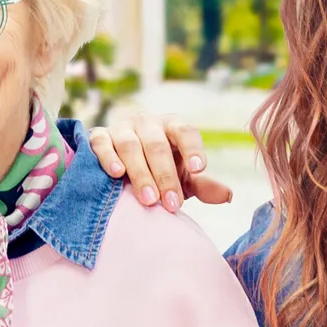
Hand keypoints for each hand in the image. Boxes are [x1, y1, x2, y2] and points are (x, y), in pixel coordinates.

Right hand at [89, 113, 232, 209]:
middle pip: (157, 144)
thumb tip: (227, 195)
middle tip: (172, 204)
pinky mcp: (99, 136)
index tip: (199, 169)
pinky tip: (116, 173)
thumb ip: (202, 185)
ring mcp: (122, 128)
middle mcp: (148, 123)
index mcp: (173, 127)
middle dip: (165, 175)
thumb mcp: (182, 178)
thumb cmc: (159, 171)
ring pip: (130, 145)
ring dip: (140, 172)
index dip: (192, 148)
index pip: (185, 131)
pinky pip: (101, 142)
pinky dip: (108, 157)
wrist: (121, 169)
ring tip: (148, 199)